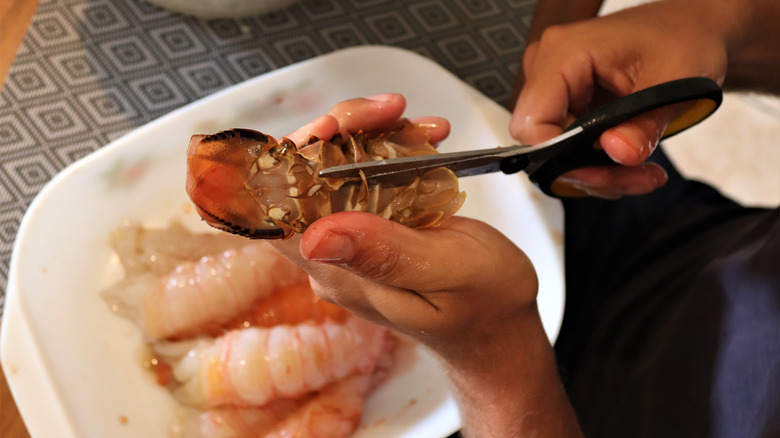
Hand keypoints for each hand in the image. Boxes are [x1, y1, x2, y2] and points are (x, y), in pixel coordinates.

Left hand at [271, 94, 580, 436]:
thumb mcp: (446, 274)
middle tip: (390, 111)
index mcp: (339, 273)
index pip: (277, 213)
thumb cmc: (484, 306)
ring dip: (372, 133)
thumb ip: (385, 256)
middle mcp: (333, 255)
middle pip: (303, 177)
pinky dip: (392, 147)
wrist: (500, 322)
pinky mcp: (373, 223)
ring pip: (334, 166)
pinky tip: (425, 139)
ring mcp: (351, 237)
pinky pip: (365, 172)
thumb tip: (316, 236)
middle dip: (341, 131)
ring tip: (422, 127)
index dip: (289, 162)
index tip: (329, 129)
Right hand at [511, 1, 729, 197]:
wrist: (691, 26)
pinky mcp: (564, 100)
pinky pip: (567, 144)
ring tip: (641, 172)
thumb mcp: (675, 81)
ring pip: (555, 150)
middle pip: (542, 142)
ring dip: (598, 170)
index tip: (602, 171)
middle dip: (588, 169)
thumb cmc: (681, 37)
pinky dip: (598, 160)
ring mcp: (554, 84)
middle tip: (635, 177)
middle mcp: (549, 66)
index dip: (559, 157)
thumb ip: (644, 123)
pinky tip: (629, 159)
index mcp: (565, 52)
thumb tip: (618, 153)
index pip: (531, 122)